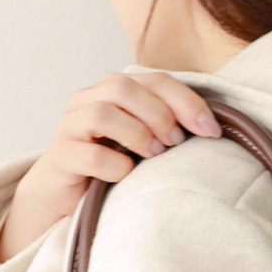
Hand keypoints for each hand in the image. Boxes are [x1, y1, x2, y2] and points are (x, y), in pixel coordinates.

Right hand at [0, 71, 221, 260]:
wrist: (65, 192)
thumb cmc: (111, 161)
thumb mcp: (141, 137)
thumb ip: (165, 122)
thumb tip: (210, 127)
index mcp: (113, 88)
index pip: (155, 80)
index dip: (186, 101)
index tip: (211, 129)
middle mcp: (88, 99)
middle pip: (124, 87)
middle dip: (160, 114)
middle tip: (176, 142)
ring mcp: (70, 126)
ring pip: (103, 112)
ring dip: (137, 134)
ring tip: (154, 155)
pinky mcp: (60, 157)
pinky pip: (89, 155)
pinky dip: (115, 165)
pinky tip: (127, 174)